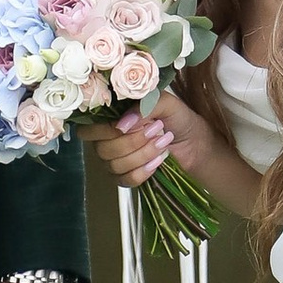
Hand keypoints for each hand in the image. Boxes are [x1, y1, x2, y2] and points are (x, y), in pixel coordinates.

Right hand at [85, 98, 205, 194]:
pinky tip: (158, 162)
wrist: (195, 141)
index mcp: (109, 118)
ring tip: (164, 142)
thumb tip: (122, 124)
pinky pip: (125, 180)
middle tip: (157, 129)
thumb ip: (143, 106)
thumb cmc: (178, 117)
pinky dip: (143, 172)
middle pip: (102, 149)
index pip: (87, 130)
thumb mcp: (165, 102)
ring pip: (114, 166)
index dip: (106, 130)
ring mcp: (115, 160)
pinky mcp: (126, 176)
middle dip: (133, 141)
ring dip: (143, 155)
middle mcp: (106, 140)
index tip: (131, 124)